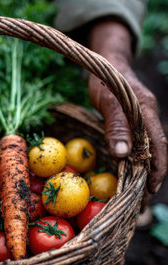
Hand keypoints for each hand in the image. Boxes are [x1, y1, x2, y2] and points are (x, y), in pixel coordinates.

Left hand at [87, 20, 166, 197]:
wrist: (106, 61)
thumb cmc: (106, 79)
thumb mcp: (108, 101)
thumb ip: (116, 125)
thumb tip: (124, 154)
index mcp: (148, 114)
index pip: (159, 147)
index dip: (157, 171)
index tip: (150, 191)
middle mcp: (149, 119)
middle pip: (156, 153)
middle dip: (151, 178)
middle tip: (140, 202)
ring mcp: (142, 121)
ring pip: (148, 151)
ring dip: (144, 172)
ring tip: (136, 194)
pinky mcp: (134, 123)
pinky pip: (138, 145)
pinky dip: (136, 162)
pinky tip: (129, 173)